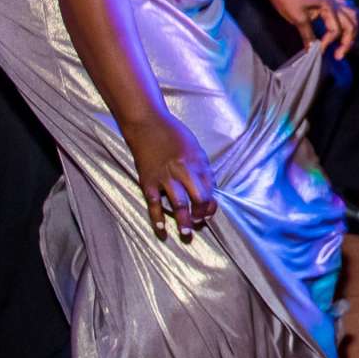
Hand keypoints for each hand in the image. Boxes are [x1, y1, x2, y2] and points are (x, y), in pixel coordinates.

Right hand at [123, 112, 213, 241]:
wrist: (147, 124)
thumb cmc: (174, 134)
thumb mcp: (195, 148)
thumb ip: (202, 168)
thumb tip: (210, 188)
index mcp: (198, 163)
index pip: (210, 189)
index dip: (211, 204)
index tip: (209, 212)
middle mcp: (183, 171)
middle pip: (198, 198)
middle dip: (201, 213)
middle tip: (200, 224)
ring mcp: (165, 177)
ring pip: (178, 203)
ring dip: (184, 220)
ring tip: (187, 233)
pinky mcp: (148, 181)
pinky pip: (154, 203)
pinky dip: (157, 218)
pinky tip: (162, 230)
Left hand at [263, 0, 356, 58]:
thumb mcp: (297, 18)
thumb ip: (308, 35)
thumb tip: (312, 51)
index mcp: (329, 7)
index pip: (336, 30)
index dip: (328, 43)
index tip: (318, 52)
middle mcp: (336, 4)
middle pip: (351, 25)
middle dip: (347, 42)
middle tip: (338, 55)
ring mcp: (334, 1)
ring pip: (354, 16)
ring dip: (352, 30)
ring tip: (346, 43)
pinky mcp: (330, 1)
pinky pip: (347, 9)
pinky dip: (349, 19)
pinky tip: (346, 25)